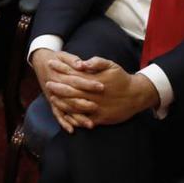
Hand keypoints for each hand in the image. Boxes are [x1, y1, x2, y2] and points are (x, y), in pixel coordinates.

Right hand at [31, 49, 103, 132]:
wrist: (41, 62)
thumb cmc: (57, 58)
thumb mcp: (64, 55)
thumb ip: (73, 60)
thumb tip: (82, 64)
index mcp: (60, 74)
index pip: (77, 80)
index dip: (89, 84)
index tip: (102, 87)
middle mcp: (56, 87)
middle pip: (71, 97)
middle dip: (85, 103)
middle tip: (97, 107)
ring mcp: (53, 96)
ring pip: (66, 109)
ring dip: (77, 118)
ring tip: (90, 124)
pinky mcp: (52, 102)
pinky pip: (57, 114)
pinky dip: (63, 122)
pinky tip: (72, 130)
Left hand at [43, 57, 159, 127]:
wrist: (136, 95)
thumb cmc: (121, 78)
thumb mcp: (111, 65)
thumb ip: (96, 62)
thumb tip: (81, 62)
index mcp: (94, 81)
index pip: (73, 74)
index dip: (61, 68)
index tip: (51, 63)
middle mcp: (93, 95)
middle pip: (71, 90)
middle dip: (57, 86)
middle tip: (47, 82)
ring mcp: (96, 107)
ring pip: (74, 106)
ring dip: (62, 102)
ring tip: (51, 97)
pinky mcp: (99, 118)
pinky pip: (83, 119)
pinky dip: (73, 118)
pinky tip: (64, 115)